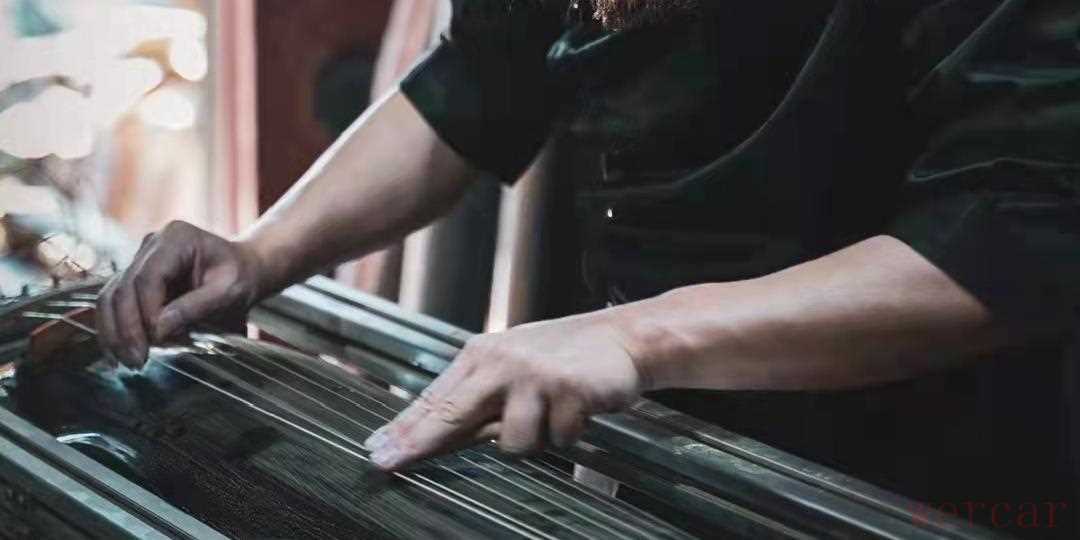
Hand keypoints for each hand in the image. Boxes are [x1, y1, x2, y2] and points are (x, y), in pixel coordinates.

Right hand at [96, 221, 266, 366]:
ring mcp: (140, 262)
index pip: (148, 277)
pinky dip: (115, 330)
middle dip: (127, 328)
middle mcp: (151, 246)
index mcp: (176, 238)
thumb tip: (158, 329)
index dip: (146, 312)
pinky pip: (115, 305)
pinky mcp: (136, 280)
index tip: (157, 341)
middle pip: (122, 288)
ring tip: (127, 362)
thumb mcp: (230, 291)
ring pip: (110, 297)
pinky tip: (120, 353)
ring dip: (115, 333)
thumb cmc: (241, 277)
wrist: (243, 270)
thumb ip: (196, 307)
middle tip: (137, 361)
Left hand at [363, 310, 645, 470]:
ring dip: (534, 439)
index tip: (377, 450)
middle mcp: (502, 362)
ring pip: (511, 442)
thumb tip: (429, 433)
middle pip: (451, 414)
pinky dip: (568, 433)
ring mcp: (534, 375)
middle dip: (418, 443)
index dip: (405, 428)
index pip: (436, 398)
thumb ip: (475, 397)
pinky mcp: (567, 389)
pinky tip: (576, 410)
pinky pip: (556, 439)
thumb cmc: (562, 356)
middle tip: (388, 463)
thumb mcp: (511, 366)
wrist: (620, 338)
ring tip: (551, 415)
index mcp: (482, 355)